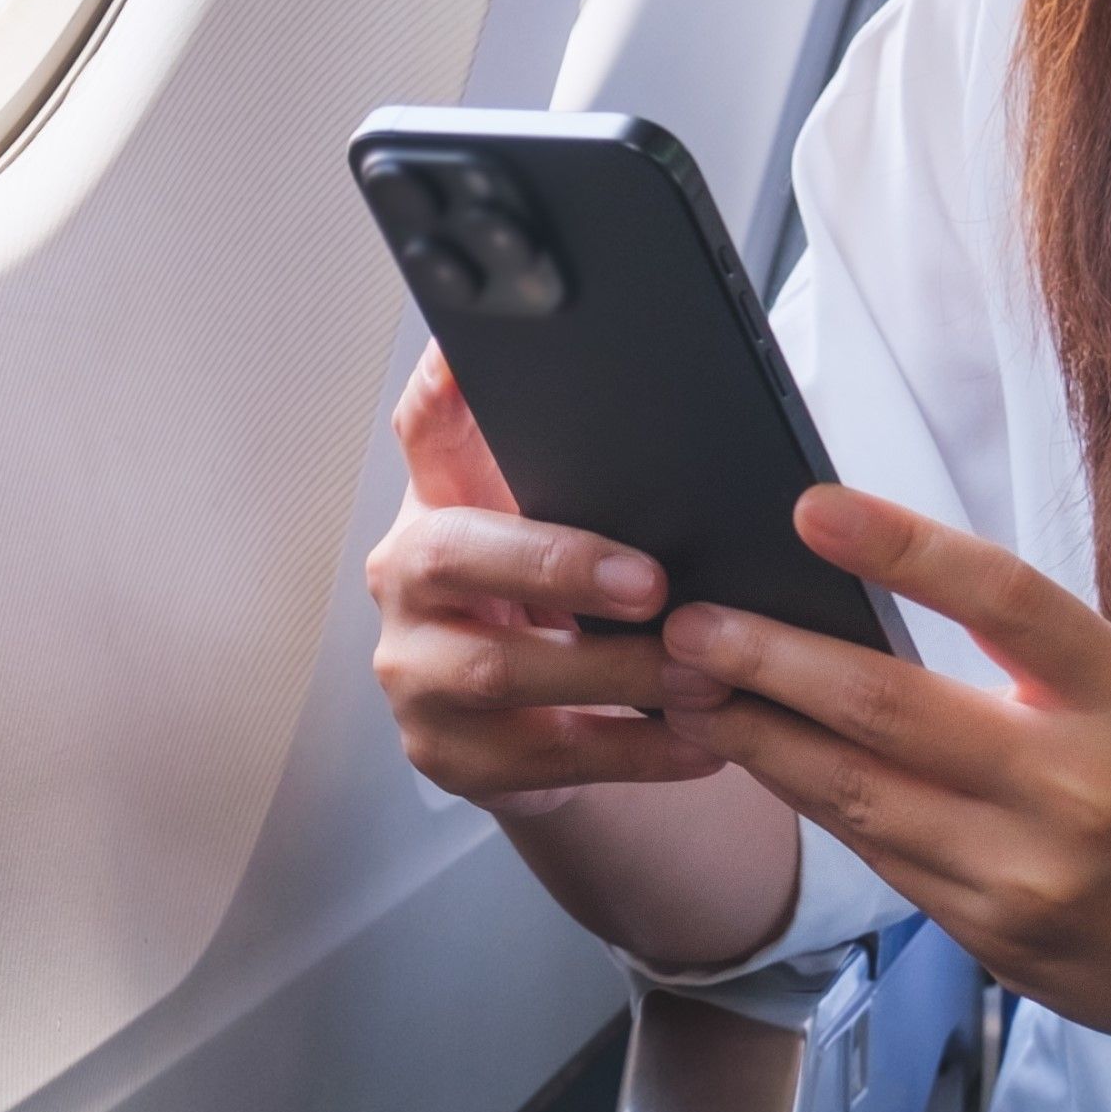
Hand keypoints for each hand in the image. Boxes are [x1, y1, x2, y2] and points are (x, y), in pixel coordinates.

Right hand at [360, 351, 726, 806]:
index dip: (444, 387)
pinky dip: (634, 752)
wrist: (525, 730)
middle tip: (653, 582)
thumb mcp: (552, 530)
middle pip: (452, 555)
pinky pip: (544, 757)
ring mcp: (414, 673)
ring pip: (502, 670)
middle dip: (556, 565)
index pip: (425, 427)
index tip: (476, 354)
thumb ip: (573, 467)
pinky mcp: (447, 754)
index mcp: (436, 505)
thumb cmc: (549, 608)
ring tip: (707, 673)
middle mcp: (403, 581)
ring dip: (617, 673)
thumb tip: (634, 388)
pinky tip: (701, 741)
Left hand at [647, 483, 1110, 1066]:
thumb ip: (1031, 661)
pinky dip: (813, 804)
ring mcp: (1030, 877)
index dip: (901, 546)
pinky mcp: (995, 941)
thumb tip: (877, 596)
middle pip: (889, 707)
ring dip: (757, 738)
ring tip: (686, 690)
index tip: (809, 506)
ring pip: (855, 795)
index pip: (1004, 598)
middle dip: (766, 661)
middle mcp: (1079, 788)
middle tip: (687, 624)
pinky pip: (880, 859)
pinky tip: (763, 763)